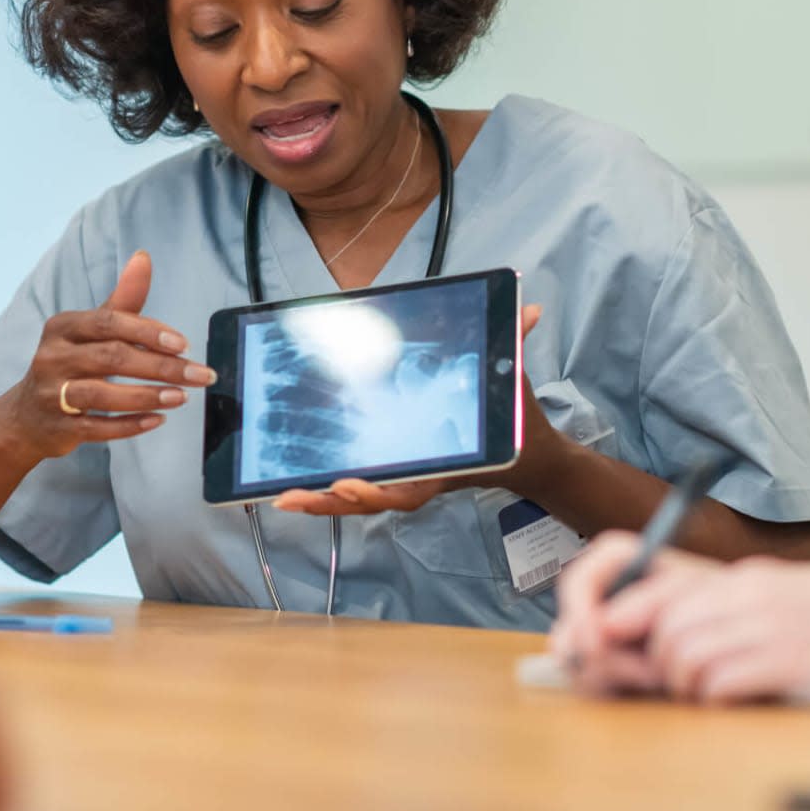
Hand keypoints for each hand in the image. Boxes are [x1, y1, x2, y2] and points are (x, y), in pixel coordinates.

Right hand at [0, 250, 215, 462]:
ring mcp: (52, 395)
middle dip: (161, 367)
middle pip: (111, 358)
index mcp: (63, 327)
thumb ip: (122, 299)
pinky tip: (158, 420)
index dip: (147, 332)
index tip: (183, 344)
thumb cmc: (71, 363)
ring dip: (147, 396)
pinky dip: (129, 425)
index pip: (109, 323)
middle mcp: (53, 357)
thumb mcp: (91, 329)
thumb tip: (143, 258)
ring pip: (102, 395)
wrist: (27, 415)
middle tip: (199, 375)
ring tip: (181, 397)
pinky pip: (97, 428)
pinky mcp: (59, 427)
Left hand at [271, 304, 556, 517]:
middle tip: (293, 494)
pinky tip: (293, 488)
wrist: (527, 457)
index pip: (408, 489)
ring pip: (357, 501)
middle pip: (370, 500)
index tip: (347, 484)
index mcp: (445, 467)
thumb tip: (528, 309)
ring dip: (318, 500)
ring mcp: (405, 481)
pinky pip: (359, 489)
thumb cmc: (515, 423)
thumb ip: (516, 346)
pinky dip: (327, 492)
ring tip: (281, 497)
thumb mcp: (514, 385)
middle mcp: (421, 479)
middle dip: (331, 500)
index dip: (377, 489)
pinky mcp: (394, 475)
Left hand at [550, 539, 809, 700]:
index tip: (598, 640)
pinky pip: (721, 680)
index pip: (648, 579)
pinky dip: (714, 696)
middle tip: (658, 679)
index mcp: (739, 576)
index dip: (610, 611)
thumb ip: (722, 607)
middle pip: (660, 623)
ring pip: (682, 653)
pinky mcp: (791, 657)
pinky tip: (734, 696)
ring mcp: (768, 622)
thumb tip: (657, 633)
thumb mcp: (776, 598)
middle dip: (647, 659)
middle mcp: (747, 590)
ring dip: (681, 682)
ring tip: (705, 689)